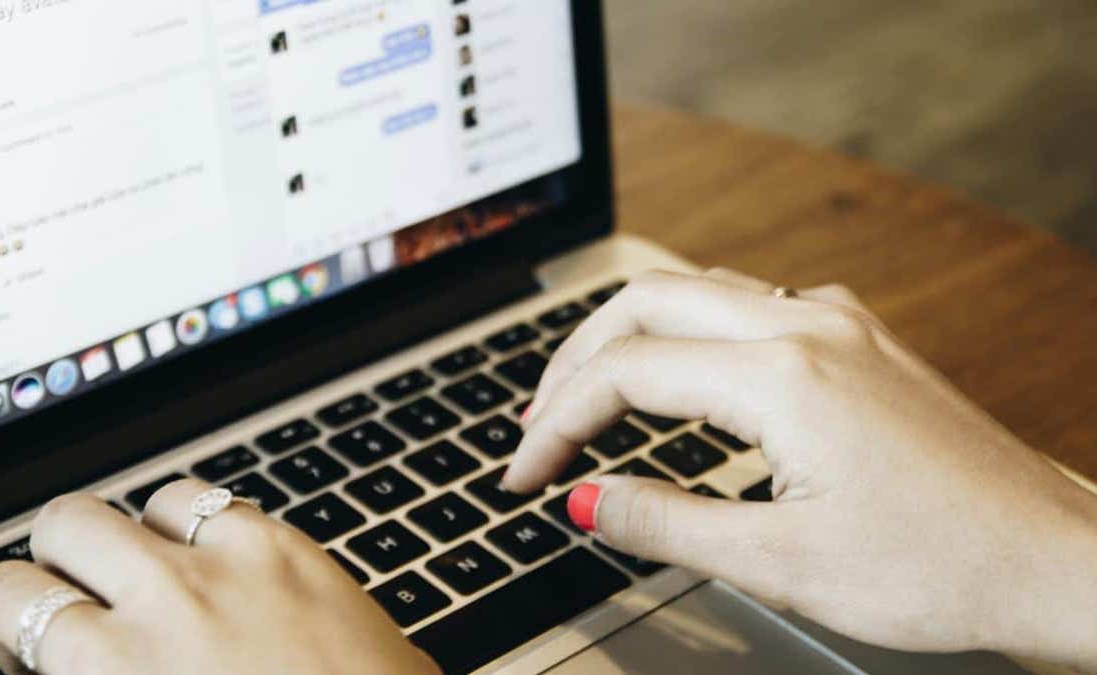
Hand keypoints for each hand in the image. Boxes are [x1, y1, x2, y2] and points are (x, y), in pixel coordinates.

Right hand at [0, 479, 439, 674]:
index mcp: (111, 667)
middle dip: (62, 560)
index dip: (12, 618)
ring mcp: (234, 563)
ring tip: (160, 582)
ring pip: (143, 499)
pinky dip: (206, 530)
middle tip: (87, 600)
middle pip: (66, 522)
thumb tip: (61, 658)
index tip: (34, 639)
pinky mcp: (292, 548)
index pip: (9, 595)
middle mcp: (165, 601)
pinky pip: (218, 503)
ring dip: (138, 537)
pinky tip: (221, 570)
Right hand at [505, 269, 1096, 670]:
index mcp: (784, 375)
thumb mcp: (782, 565)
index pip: (627, 371)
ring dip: (630, 337)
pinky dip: (687, 334)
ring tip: (588, 396)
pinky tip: (680, 377)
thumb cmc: (944, 567)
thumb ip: (666, 523)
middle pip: (648, 302)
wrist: (1055, 562)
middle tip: (537, 426)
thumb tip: (586, 499)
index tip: (527, 475)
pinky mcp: (856, 339)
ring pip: (696, 290)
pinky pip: (746, 303)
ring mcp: (838, 323)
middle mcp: (808, 325)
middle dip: (574, 361)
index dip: (557, 422)